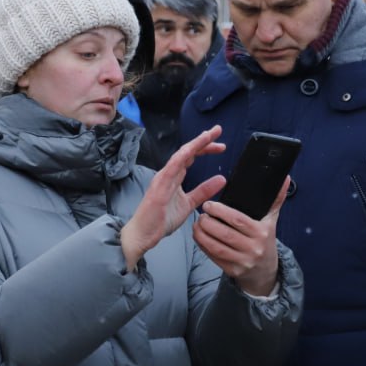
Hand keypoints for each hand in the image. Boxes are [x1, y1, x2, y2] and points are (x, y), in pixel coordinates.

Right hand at [120, 126, 227, 270]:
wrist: (143, 235)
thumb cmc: (161, 220)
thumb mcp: (189, 203)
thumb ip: (204, 191)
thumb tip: (222, 179)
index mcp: (174, 176)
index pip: (191, 157)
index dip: (205, 148)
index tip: (221, 145)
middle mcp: (168, 173)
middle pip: (187, 151)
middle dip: (203, 140)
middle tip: (218, 130)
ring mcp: (162, 178)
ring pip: (180, 156)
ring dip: (194, 144)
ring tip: (208, 135)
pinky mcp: (159, 187)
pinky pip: (170, 169)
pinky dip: (180, 158)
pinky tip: (191, 150)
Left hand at [193, 176, 288, 296]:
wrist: (265, 271)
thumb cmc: (265, 240)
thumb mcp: (272, 220)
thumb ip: (276, 199)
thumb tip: (285, 179)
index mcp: (262, 232)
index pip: (238, 220)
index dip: (221, 212)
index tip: (208, 204)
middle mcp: (253, 248)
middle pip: (225, 234)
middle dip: (209, 223)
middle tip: (201, 214)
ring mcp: (243, 261)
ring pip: (217, 247)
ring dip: (202, 235)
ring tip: (197, 224)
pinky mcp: (233, 271)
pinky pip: (214, 258)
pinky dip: (204, 246)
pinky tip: (199, 237)